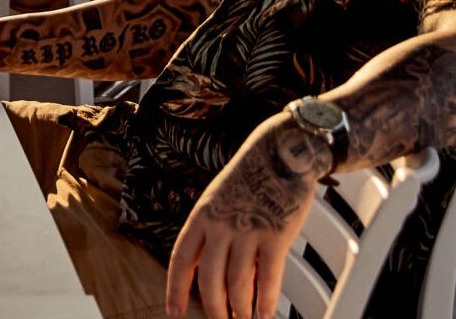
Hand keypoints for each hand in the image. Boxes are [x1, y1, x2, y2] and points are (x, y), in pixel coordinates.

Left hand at [163, 116, 328, 318]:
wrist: (281, 152)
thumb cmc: (251, 178)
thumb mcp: (219, 200)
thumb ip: (214, 235)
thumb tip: (216, 276)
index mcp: (201, 216)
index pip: (182, 259)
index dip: (176, 289)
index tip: (174, 313)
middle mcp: (220, 225)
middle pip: (209, 280)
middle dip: (214, 309)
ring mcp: (248, 231)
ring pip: (238, 284)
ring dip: (240, 310)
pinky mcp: (276, 236)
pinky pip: (269, 279)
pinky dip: (266, 302)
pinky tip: (266, 315)